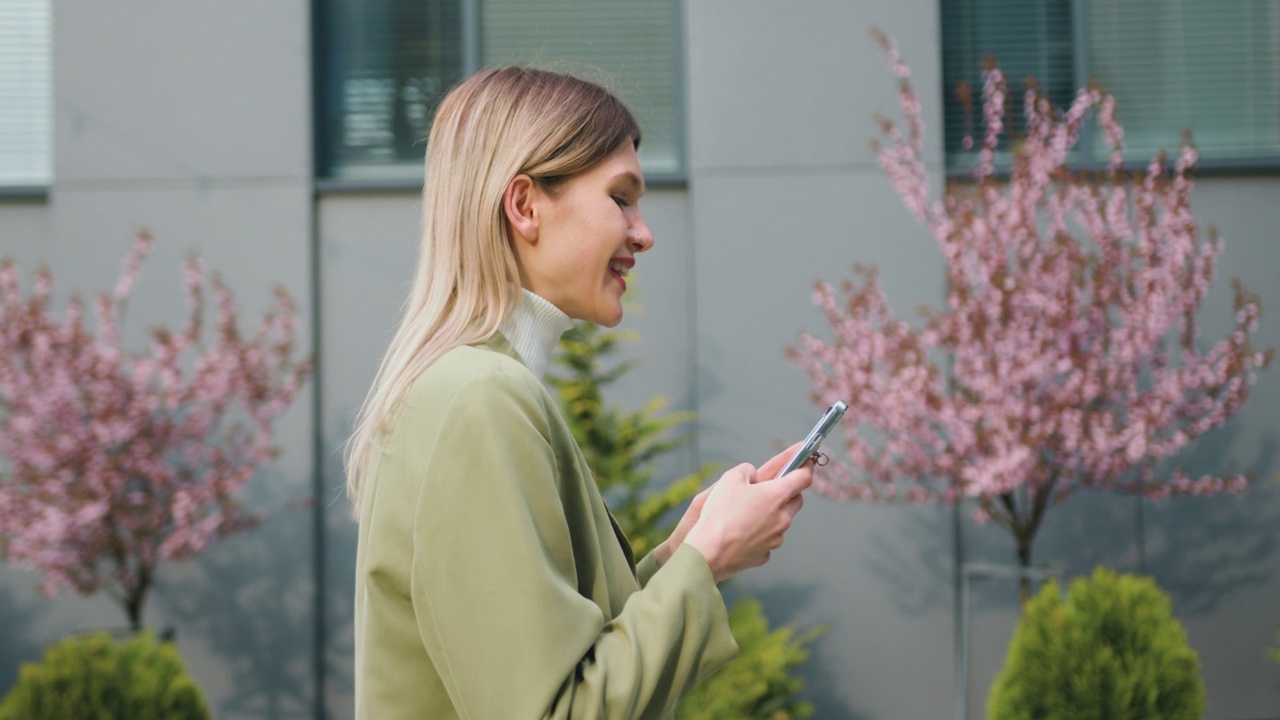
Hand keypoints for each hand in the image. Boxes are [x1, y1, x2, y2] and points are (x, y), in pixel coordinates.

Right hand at [654, 441, 805, 566]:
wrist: (708, 552)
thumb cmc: (719, 513)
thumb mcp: (730, 478)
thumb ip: (747, 470)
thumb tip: (752, 476)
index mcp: (777, 495)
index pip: (803, 477)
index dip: (806, 466)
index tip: (807, 461)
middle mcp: (782, 518)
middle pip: (796, 501)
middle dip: (789, 492)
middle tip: (773, 487)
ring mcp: (775, 539)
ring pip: (781, 522)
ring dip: (772, 514)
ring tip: (748, 512)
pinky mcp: (764, 554)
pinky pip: (767, 540)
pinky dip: (759, 534)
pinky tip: (741, 532)